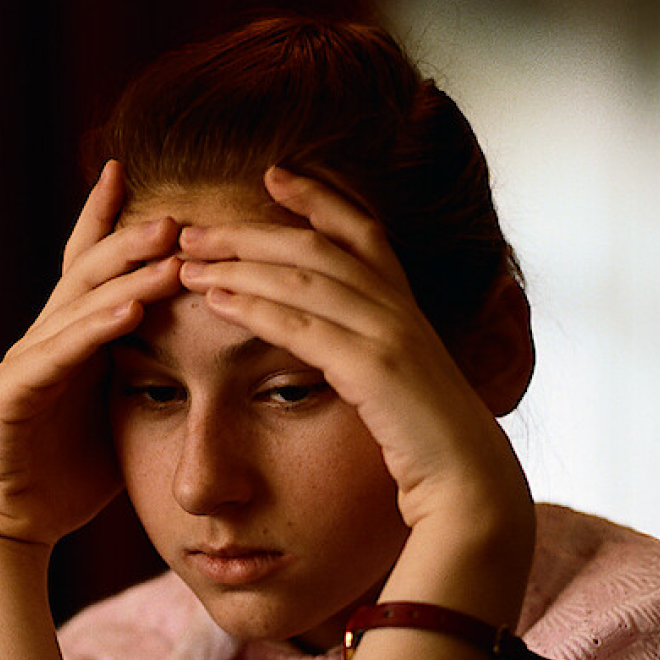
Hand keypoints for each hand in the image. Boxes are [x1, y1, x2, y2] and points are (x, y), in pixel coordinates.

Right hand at [0, 160, 183, 551]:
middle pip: (87, 274)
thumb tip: (207, 350)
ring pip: (77, 306)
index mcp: (70, 340)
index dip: (108, 221)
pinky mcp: (11, 397)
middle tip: (178, 213)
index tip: (132, 175)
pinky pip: (57, 356)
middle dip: (130, 239)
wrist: (11, 527)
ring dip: (125, 277)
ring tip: (166, 251)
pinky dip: (94, 330)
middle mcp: (43, 339)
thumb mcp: (121, 414)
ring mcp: (23, 364)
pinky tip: (129, 311)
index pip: (88, 267)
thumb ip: (148, 376)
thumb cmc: (69, 473)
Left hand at [176, 167, 532, 551]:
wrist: (472, 485)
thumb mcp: (402, 383)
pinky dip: (255, 308)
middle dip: (250, 232)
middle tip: (193, 227)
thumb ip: (374, 354)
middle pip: (315, 248)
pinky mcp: (375, 370)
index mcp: (406, 308)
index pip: (361, 231)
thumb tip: (342, 349)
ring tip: (187, 261)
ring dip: (239, 265)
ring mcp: (389, 336)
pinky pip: (303, 328)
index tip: (273, 174)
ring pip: (303, 280)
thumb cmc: (431, 443)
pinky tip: (216, 301)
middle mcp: (399, 310)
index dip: (319, 197)